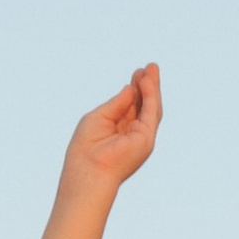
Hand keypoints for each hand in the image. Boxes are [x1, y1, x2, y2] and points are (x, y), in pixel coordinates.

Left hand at [60, 63, 161, 200]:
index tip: (136, 73)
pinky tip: (146, 82)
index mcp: (117, 131)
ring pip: (151, 108)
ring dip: (152, 88)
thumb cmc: (86, 148)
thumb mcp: (99, 117)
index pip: (130, 106)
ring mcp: (140, 138)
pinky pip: (151, 113)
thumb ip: (117, 104)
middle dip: (147, 86)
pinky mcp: (146, 139)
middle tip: (149, 66)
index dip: (134, 89)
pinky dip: (150, 96)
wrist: (88, 171)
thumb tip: (130, 88)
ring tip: (151, 69)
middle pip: (143, 106)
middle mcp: (131, 135)